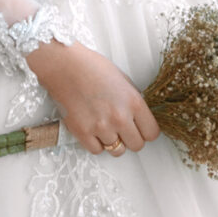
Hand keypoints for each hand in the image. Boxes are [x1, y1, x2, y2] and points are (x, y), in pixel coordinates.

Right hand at [27, 40, 159, 154]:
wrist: (65, 65)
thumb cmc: (93, 67)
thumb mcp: (123, 80)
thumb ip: (133, 102)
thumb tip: (139, 119)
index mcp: (133, 102)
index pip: (152, 133)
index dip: (146, 131)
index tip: (140, 128)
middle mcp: (120, 117)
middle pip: (137, 145)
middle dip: (131, 138)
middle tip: (122, 129)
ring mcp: (101, 127)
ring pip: (117, 151)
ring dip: (113, 141)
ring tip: (105, 126)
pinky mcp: (82, 133)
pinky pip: (97, 150)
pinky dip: (96, 143)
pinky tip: (93, 129)